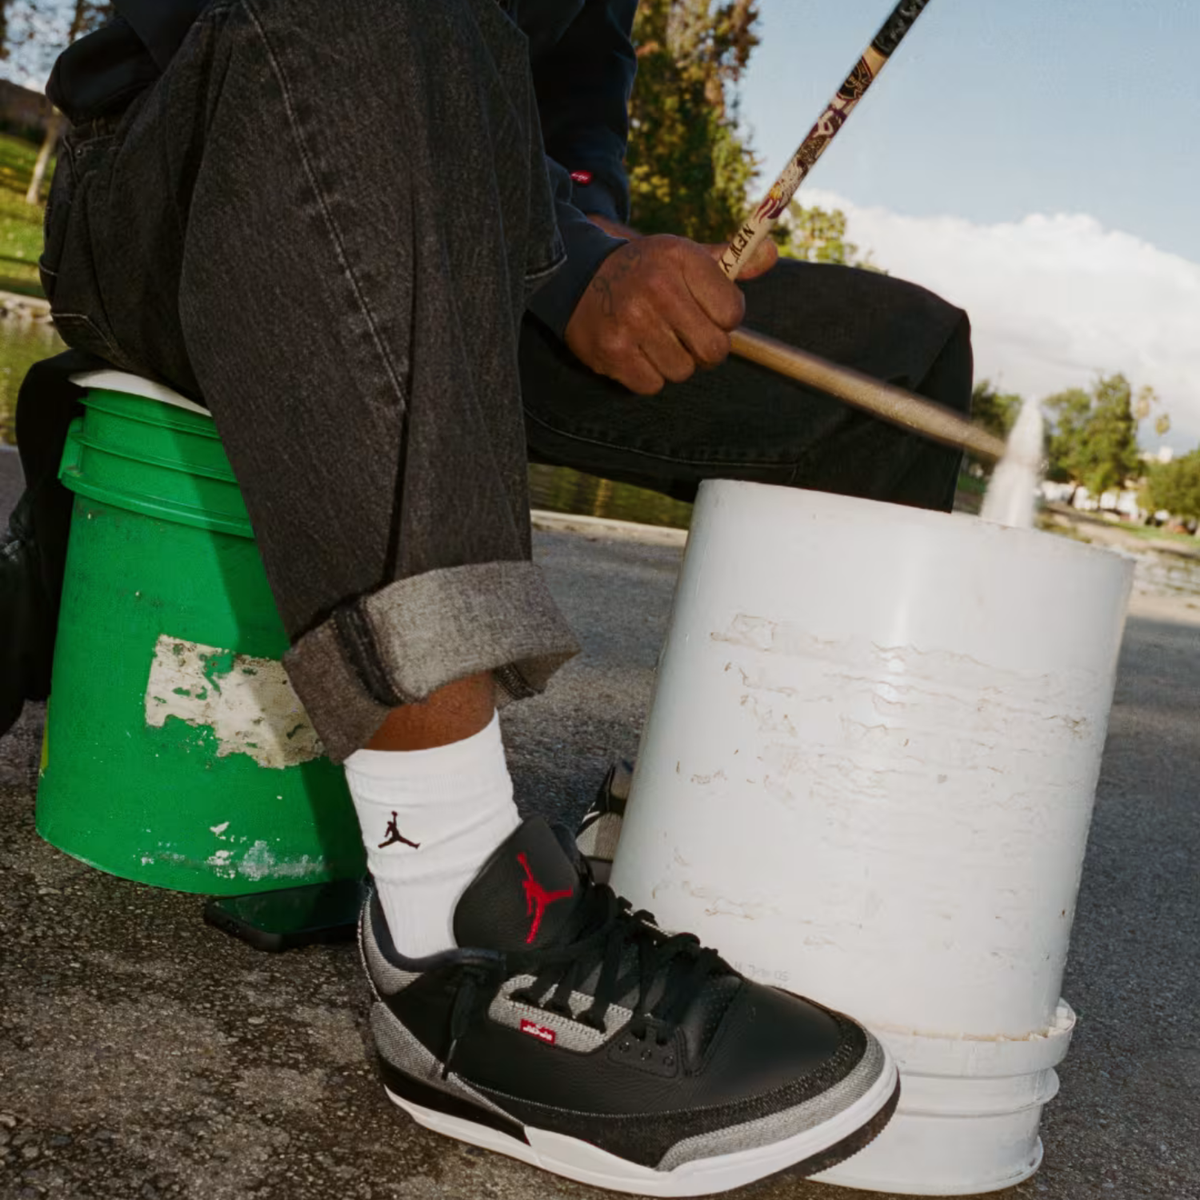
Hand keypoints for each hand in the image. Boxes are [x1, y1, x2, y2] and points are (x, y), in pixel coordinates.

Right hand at [565, 232, 776, 394]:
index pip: (732, 313)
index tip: (707, 314)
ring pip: (682, 371)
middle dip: (705, 350)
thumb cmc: (645, 271)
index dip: (724, 320)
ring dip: (674, 364)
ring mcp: (632, 322)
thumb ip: (730, 261)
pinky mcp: (612, 352)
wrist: (579, 277)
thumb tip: (771, 254)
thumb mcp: (684, 256)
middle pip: (713, 350)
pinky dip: (648, 376)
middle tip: (687, 337)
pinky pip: (652, 385)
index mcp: (681, 259)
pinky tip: (636, 353)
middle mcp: (657, 288)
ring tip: (656, 341)